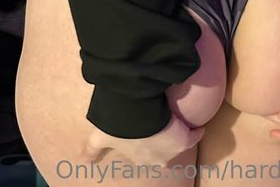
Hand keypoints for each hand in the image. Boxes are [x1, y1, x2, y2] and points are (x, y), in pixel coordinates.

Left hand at [81, 113, 204, 167]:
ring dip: (177, 137)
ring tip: (179, 127)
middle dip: (163, 146)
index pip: (143, 157)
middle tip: (163, 133)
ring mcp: (172, 149)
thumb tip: (82, 161)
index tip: (146, 140)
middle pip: (162, 155)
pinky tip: (198, 127)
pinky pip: (193, 135)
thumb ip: (91, 149)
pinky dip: (195, 132)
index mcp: (139, 158)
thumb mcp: (100, 137)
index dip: (144, 148)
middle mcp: (157, 159)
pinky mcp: (184, 138)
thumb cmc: (119, 128)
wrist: (138, 117)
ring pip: (177, 144)